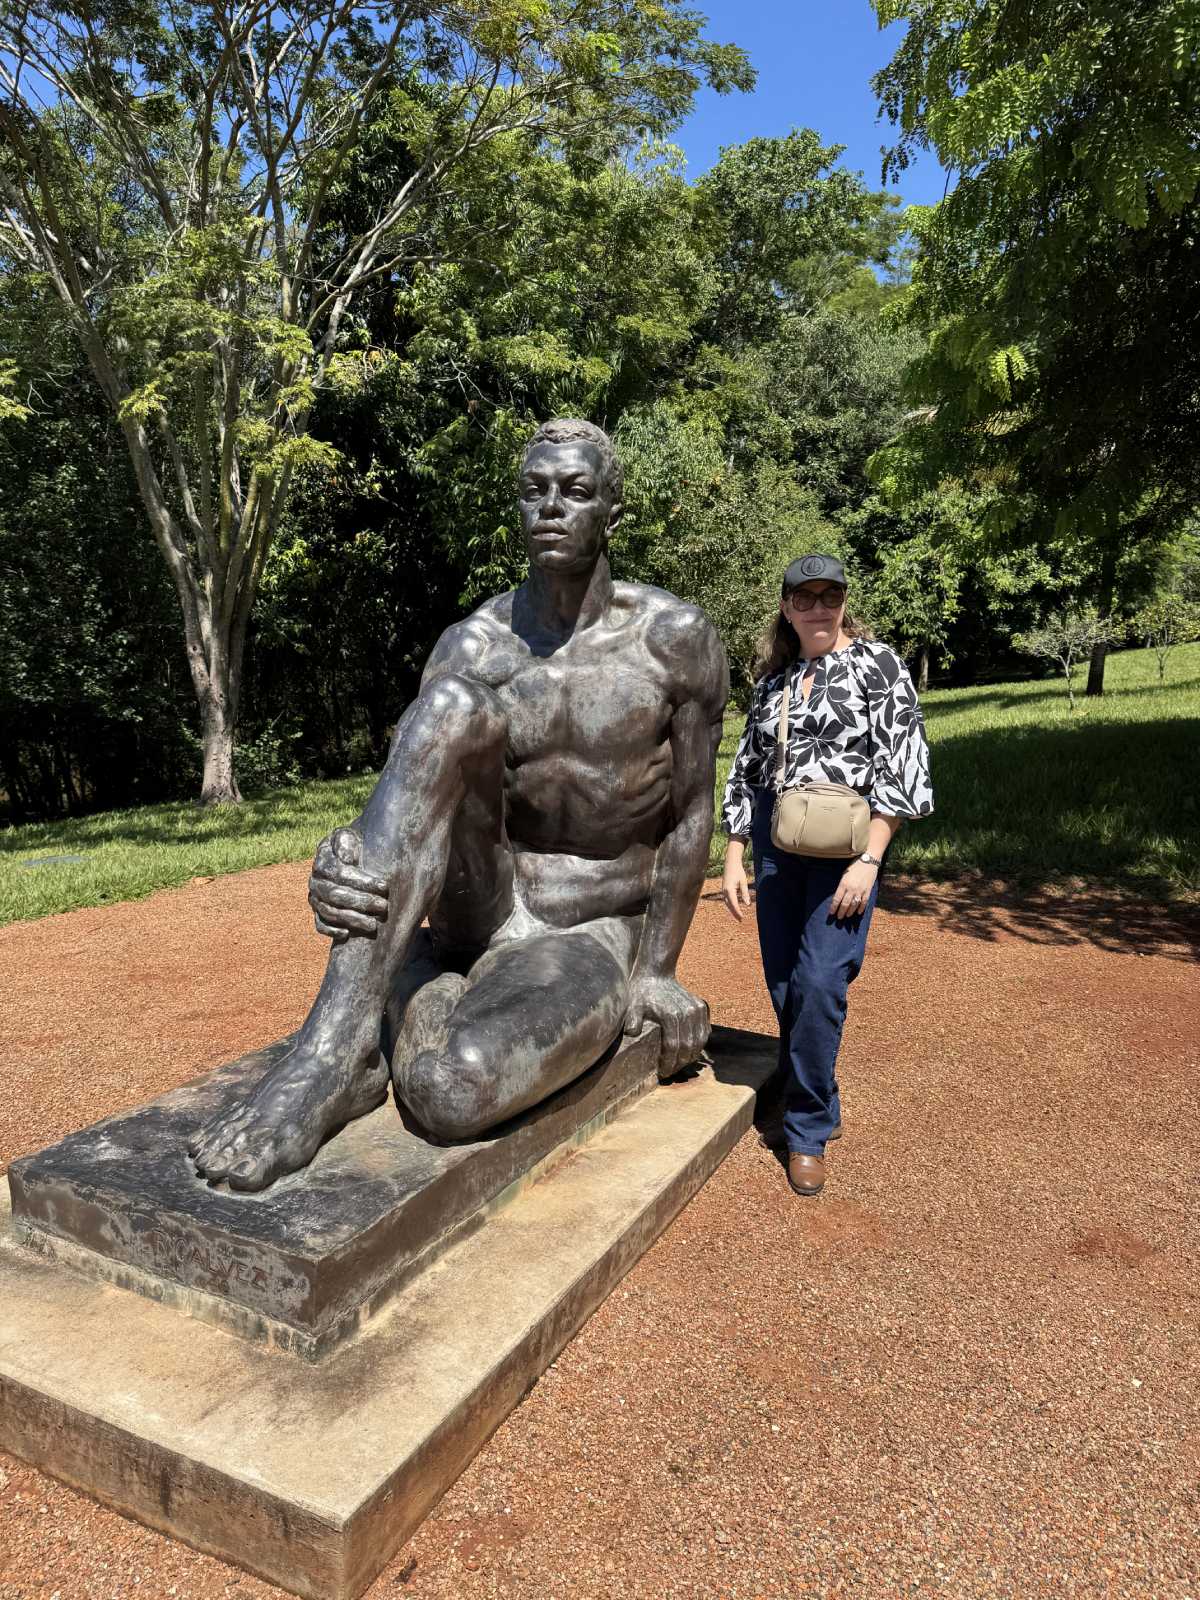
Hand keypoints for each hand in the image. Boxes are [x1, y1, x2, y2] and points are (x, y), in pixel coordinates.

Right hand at [307, 827, 388, 941]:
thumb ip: (346, 841)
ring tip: (373, 924)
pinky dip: (331, 930)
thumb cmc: (357, 846)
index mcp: (322, 859)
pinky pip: (320, 924)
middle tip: (384, 906)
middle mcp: (315, 879)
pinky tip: (347, 934)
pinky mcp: (318, 912)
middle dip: (361, 902)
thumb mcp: (351, 836)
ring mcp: (315, 897)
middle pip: (334, 895)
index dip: (362, 881)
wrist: (355, 857)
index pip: (339, 873)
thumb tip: (346, 859)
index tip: (385, 886)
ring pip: (329, 911)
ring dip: (351, 919)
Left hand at [623, 973, 710, 1079]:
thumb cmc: (642, 992)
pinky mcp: (702, 1006)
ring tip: (680, 1063)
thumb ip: (632, 1019)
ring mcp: (697, 1009)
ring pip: (700, 1041)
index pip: (674, 1047)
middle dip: (680, 1063)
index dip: (669, 1063)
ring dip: (691, 1055)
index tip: (663, 1072)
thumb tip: (632, 1033)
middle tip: (671, 1072)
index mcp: (671, 1016)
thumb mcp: (632, 1005)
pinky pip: (705, 1031)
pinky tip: (689, 1050)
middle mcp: (688, 1013)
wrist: (656, 973)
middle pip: (688, 1047)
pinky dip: (699, 1043)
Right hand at [722, 853, 751, 921]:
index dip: (738, 912)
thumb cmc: (738, 871)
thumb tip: (747, 904)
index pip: (734, 904)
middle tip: (740, 920)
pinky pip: (727, 899)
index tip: (742, 918)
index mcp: (729, 890)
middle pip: (729, 905)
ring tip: (738, 916)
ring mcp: (723, 890)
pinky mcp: (724, 889)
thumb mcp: (744, 882)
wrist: (731, 863)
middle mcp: (724, 891)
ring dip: (732, 910)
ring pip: (727, 903)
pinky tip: (735, 907)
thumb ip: (745, 893)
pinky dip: (731, 905)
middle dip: (734, 913)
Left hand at [829, 859, 877, 921]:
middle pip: (845, 904)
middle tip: (839, 917)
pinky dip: (861, 908)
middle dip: (841, 912)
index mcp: (844, 884)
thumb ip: (842, 885)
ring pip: (854, 905)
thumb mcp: (844, 874)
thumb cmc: (854, 866)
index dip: (834, 907)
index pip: (837, 899)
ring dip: (850, 912)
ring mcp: (860, 890)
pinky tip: (858, 912)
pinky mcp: (868, 891)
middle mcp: (851, 888)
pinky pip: (864, 902)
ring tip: (847, 915)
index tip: (831, 913)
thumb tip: (839, 896)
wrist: (868, 861)